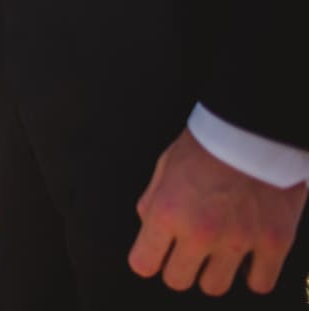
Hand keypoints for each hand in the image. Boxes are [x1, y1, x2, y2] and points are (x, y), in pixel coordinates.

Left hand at [128, 127, 307, 295]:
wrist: (254, 129)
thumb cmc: (206, 144)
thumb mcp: (165, 167)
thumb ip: (153, 202)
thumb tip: (149, 228)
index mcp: (167, 212)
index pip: (143, 263)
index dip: (147, 259)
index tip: (153, 254)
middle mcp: (200, 233)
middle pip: (177, 280)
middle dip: (177, 267)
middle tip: (186, 252)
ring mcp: (239, 241)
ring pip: (214, 286)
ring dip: (212, 272)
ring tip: (217, 253)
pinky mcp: (274, 242)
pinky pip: (260, 283)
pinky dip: (254, 275)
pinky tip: (249, 260)